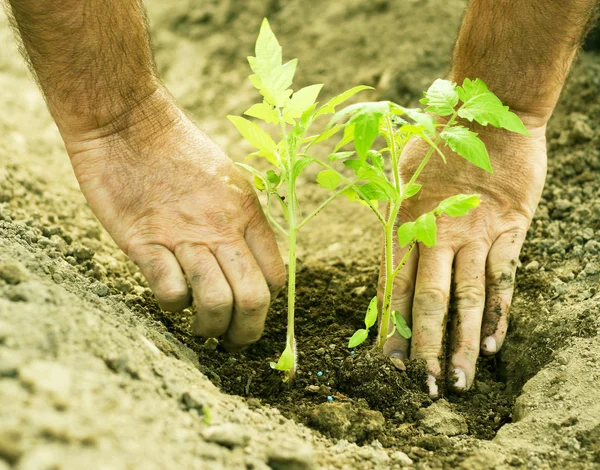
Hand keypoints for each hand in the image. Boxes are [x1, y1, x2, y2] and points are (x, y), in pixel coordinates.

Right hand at [62, 91, 285, 349]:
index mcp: (247, 215)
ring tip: (202, 329)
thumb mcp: (229, 180)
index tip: (250, 309)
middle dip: (248, 332)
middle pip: (253, 299)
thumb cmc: (179, 152)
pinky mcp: (146, 243)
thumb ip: (243, 221)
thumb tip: (251, 259)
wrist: (130, 124)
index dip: (267, 303)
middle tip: (233, 340)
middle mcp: (222, 230)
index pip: (275, 277)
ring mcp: (185, 238)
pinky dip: (173, 306)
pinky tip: (170, 297)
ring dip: (211, 329)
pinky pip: (171, 292)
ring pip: (216, 303)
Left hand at [381, 119, 546, 395]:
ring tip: (455, 381)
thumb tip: (389, 255)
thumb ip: (397, 215)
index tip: (390, 363)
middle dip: (424, 346)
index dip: (392, 326)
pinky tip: (491, 344)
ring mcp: (473, 233)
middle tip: (421, 386)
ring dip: (460, 342)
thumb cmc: (441, 140)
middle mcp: (436, 234)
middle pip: (428, 301)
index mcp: (405, 223)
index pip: (395, 286)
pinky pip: (501, 277)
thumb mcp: (404, 173)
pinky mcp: (508, 228)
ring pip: (465, 298)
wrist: (490, 107)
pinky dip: (496, 313)